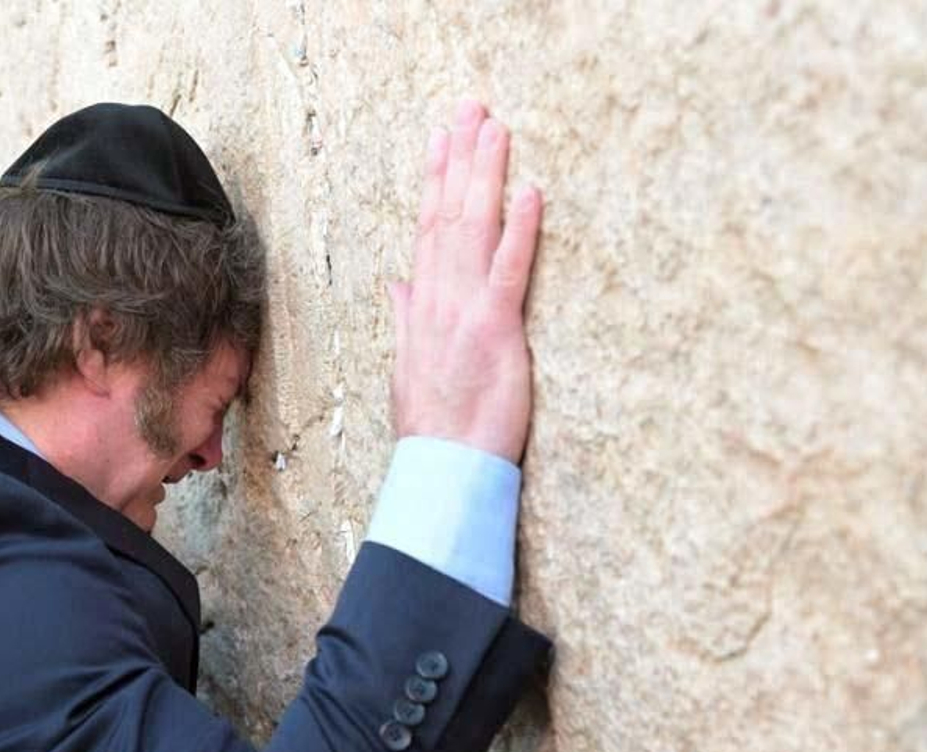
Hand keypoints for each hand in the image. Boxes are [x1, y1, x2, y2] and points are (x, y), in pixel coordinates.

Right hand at [389, 100, 542, 464]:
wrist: (443, 467)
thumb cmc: (433, 425)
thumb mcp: (410, 365)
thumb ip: (406, 318)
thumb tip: (398, 283)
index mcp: (421, 306)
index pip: (427, 228)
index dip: (435, 179)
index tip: (441, 138)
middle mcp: (438, 299)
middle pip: (448, 215)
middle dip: (460, 158)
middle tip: (470, 108)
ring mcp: (465, 311)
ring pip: (473, 230)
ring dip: (484, 175)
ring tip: (494, 129)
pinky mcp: (496, 330)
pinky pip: (509, 271)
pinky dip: (519, 230)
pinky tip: (528, 192)